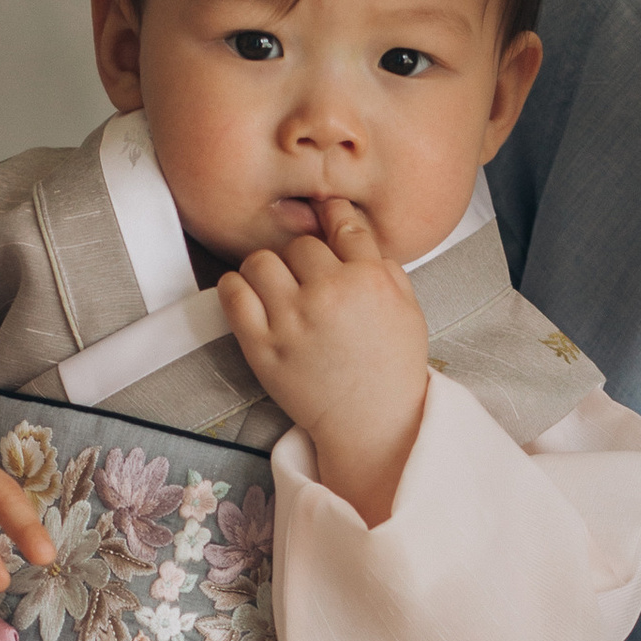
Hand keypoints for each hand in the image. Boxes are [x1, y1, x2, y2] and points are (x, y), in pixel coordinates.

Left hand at [215, 197, 431, 525]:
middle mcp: (329, 294)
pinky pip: (233, 294)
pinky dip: (235, 287)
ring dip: (268, 268)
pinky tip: (248, 293)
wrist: (372, 424)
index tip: (325, 216)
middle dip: (304, 257)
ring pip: (261, 260)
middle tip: (307, 277)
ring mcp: (292, 320)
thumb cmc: (391, 368)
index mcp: (369, 280)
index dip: (332, 215)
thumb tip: (350, 228)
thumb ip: (382, 265)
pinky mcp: (263, 345)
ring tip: (276, 286)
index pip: (343, 224)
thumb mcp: (407, 308)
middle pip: (300, 244)